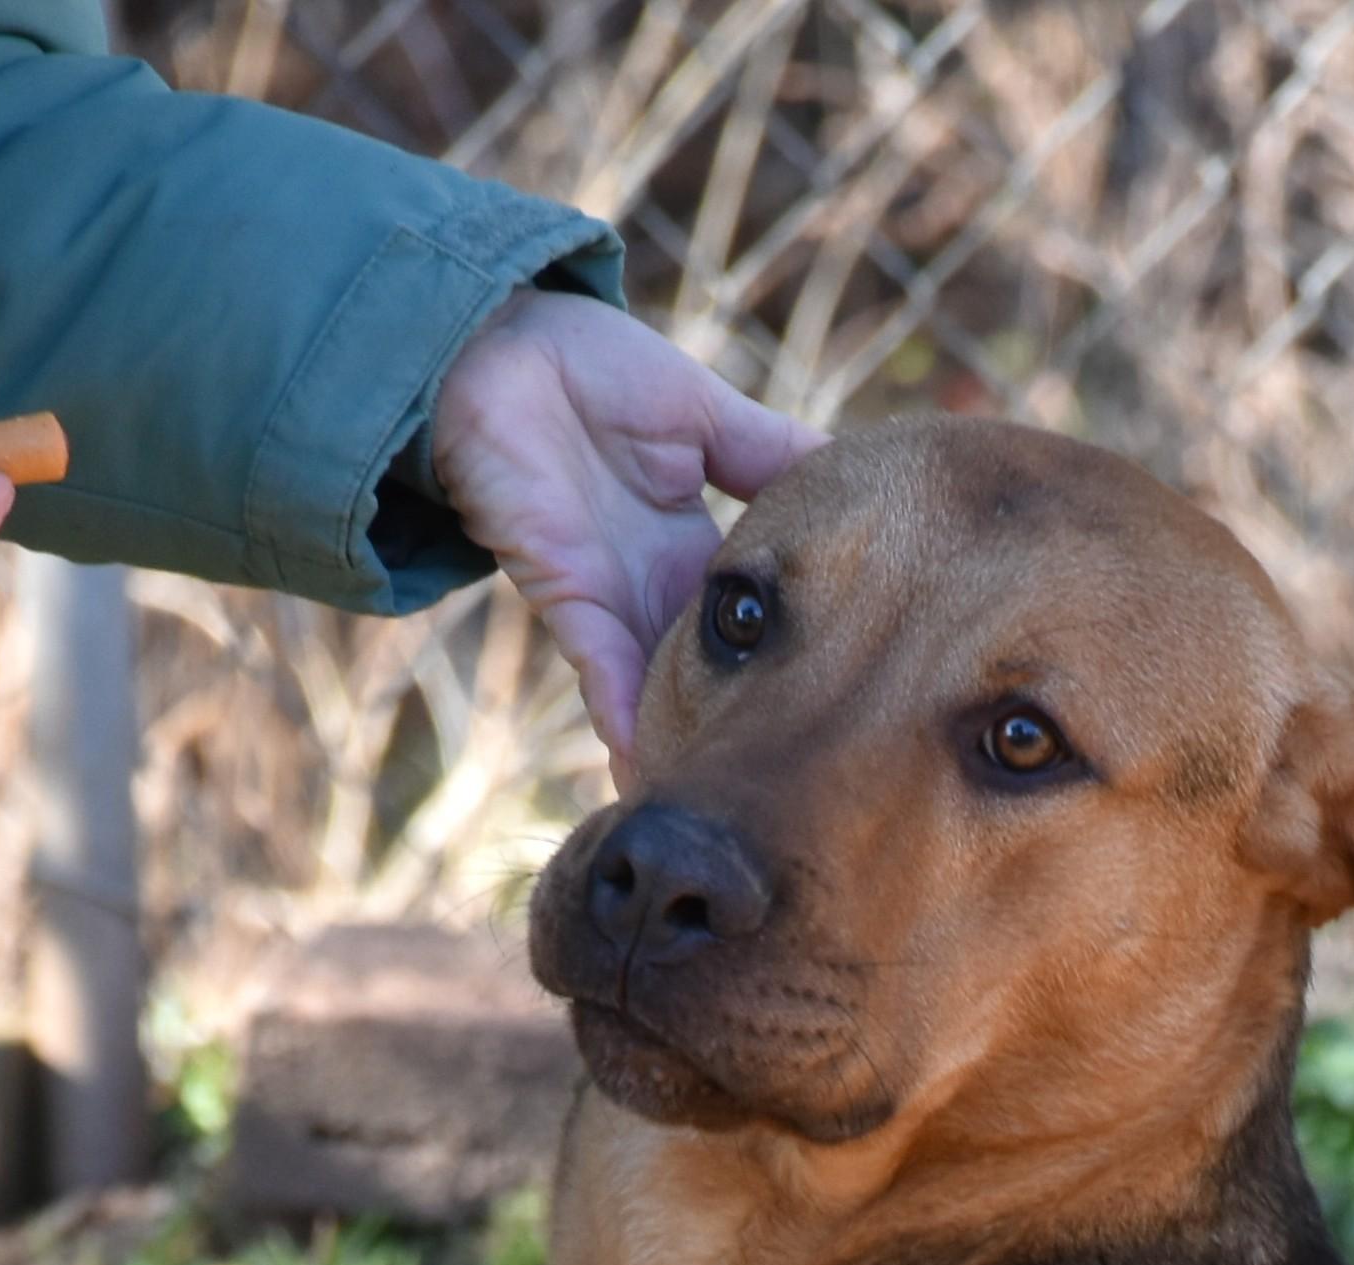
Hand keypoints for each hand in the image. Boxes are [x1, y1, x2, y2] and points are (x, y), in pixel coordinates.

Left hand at [430, 290, 819, 774]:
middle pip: (718, 683)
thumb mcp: (708, 413)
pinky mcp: (567, 591)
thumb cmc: (590, 365)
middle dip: (743, 744)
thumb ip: (776, 454)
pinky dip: (626, 719)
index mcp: (702, 555)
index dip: (801, 671)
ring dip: (684, 756)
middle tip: (784, 814)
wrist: (490, 345)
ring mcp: (614, 599)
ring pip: (662, 696)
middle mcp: (662, 590)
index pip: (765, 631)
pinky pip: (604, 669)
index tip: (848, 723)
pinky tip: (653, 771)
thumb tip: (863, 479)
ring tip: (719, 829)